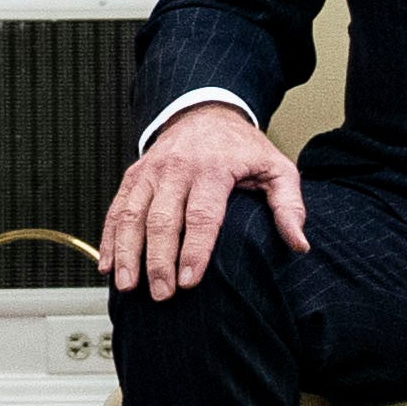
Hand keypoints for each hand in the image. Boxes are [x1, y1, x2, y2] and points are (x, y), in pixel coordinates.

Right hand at [99, 102, 307, 299]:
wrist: (205, 111)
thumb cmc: (242, 148)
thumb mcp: (275, 168)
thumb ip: (288, 205)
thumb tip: (299, 244)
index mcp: (212, 168)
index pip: (201, 215)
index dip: (194, 250)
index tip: (190, 282)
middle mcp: (176, 168)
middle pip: (162, 219)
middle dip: (158, 260)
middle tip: (162, 294)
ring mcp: (150, 171)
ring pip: (131, 214)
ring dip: (127, 252)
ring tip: (126, 286)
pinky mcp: (134, 175)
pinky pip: (116, 208)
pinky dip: (109, 238)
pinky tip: (107, 265)